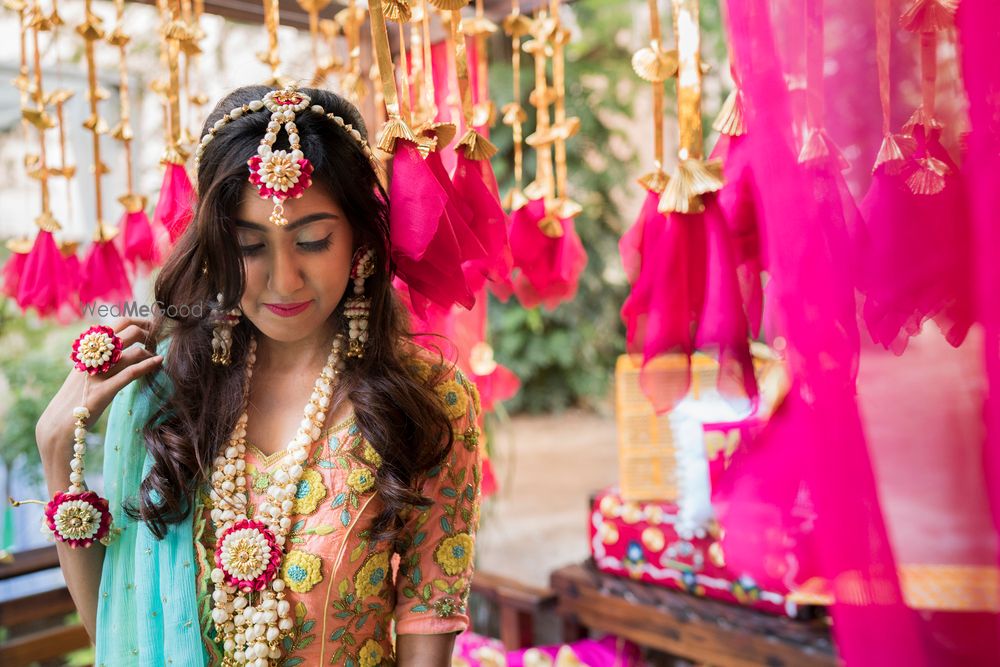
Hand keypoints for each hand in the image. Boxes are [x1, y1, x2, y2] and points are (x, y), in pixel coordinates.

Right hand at [35, 317, 163, 459]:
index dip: (136, 322)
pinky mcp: (103, 391)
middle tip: (156, 341)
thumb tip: (121, 350)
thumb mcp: (85, 374)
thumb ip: (99, 361)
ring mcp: (97, 374)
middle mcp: (91, 359)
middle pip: (126, 332)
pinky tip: (159, 362)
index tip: (149, 327)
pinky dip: (148, 365)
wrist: (57, 426)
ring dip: (150, 351)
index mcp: (85, 352)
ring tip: (157, 357)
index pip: (113, 326)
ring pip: (132, 352)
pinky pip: (131, 373)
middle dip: (147, 332)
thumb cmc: (75, 400)